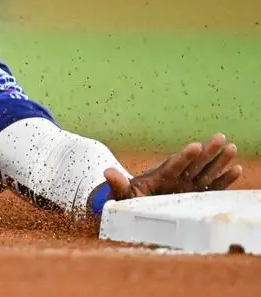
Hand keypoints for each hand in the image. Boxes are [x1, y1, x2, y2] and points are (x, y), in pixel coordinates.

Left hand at [103, 133, 242, 200]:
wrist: (135, 206)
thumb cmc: (128, 199)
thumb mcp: (122, 193)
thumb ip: (118, 183)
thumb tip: (107, 172)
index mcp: (159, 176)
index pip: (173, 165)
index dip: (183, 157)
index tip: (193, 146)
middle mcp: (176, 177)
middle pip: (193, 163)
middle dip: (206, 152)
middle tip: (220, 137)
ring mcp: (187, 185)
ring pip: (205, 171)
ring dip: (218, 161)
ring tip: (232, 148)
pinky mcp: (194, 194)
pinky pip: (212, 187)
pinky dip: (223, 179)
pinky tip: (236, 169)